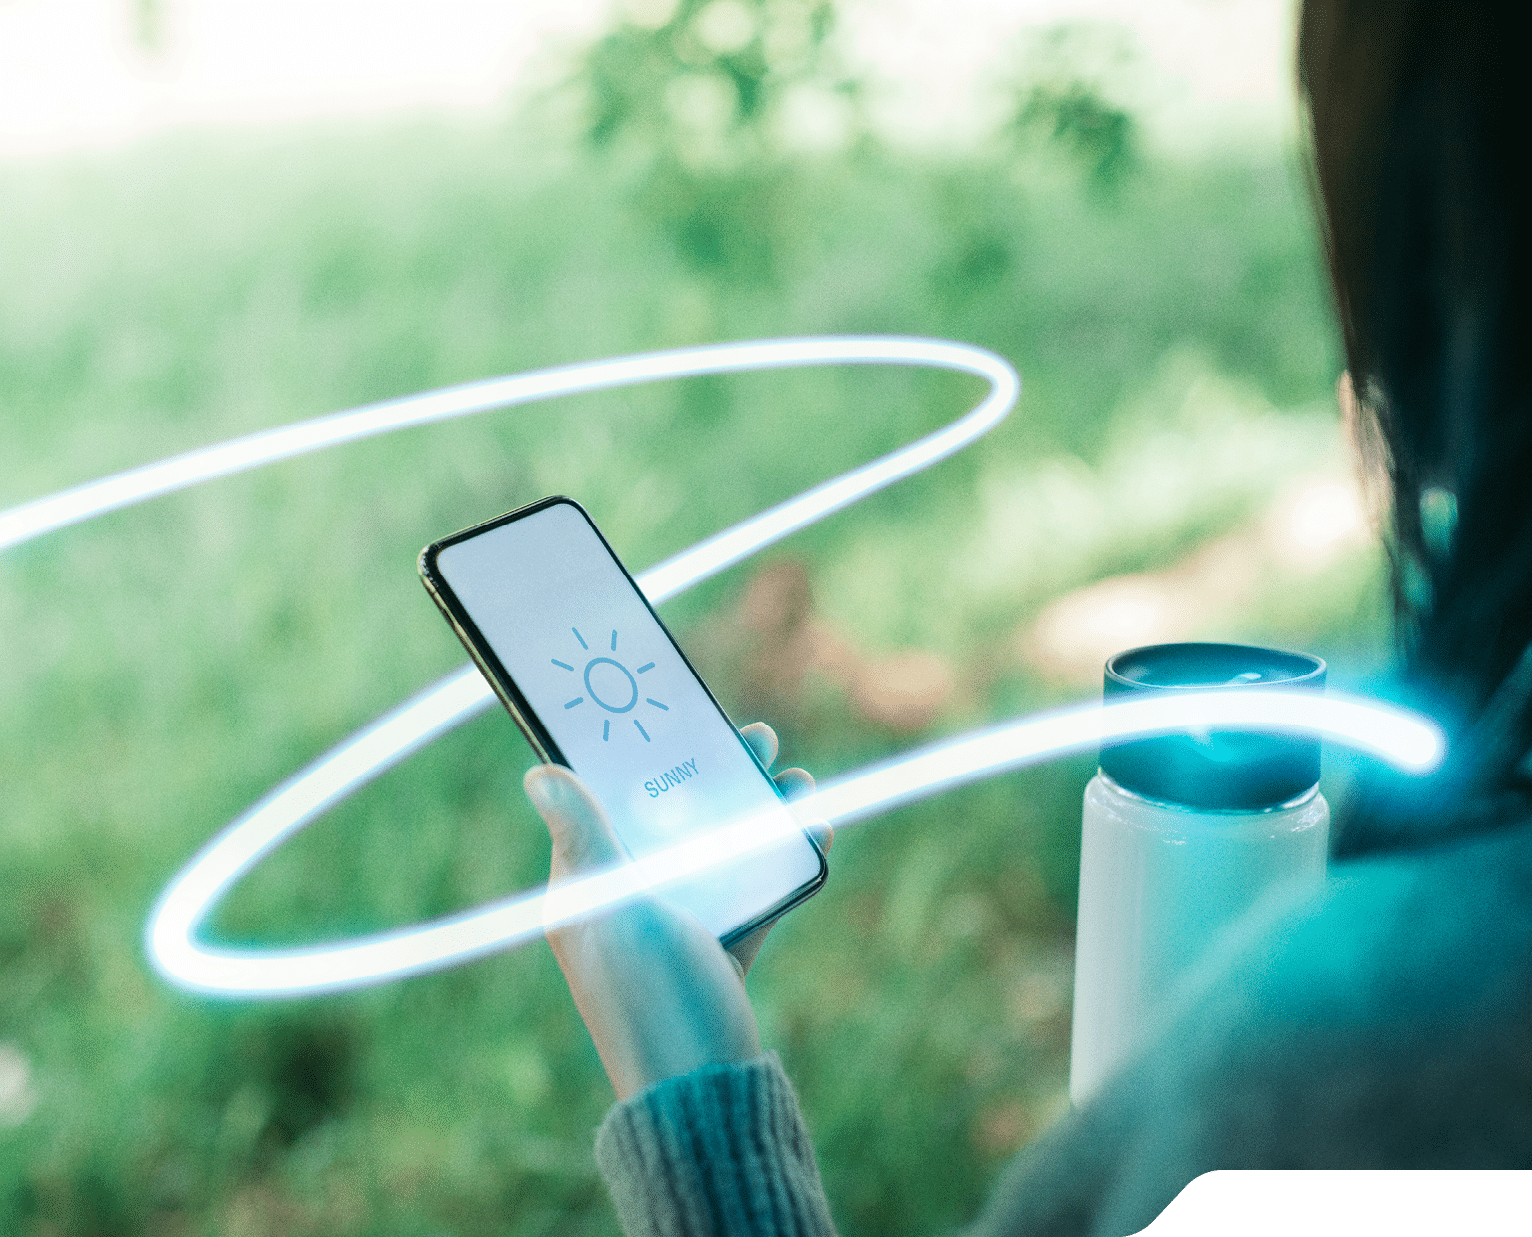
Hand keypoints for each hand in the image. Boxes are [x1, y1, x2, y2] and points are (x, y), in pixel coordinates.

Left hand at [523, 722, 830, 1100]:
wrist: (702, 1093)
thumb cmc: (649, 997)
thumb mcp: (612, 910)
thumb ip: (585, 839)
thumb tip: (540, 773)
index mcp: (588, 887)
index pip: (608, 801)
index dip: (640, 756)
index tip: (674, 714)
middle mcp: (629, 899)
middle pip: (672, 817)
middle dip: (714, 773)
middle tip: (755, 736)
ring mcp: (678, 925)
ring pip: (719, 847)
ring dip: (758, 809)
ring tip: (795, 777)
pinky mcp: (722, 950)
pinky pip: (754, 890)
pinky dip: (782, 859)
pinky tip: (815, 830)